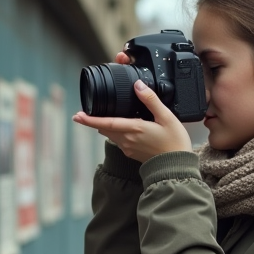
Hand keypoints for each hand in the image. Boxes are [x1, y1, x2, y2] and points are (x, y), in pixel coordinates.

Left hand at [73, 78, 192, 162]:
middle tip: (85, 112)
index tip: (77, 115)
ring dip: (104, 125)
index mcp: (134, 129)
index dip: (90, 119)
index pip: (106, 123)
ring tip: (101, 116)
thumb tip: (138, 86)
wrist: (176, 168)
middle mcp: (127, 139)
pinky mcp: (132, 152)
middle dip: (94, 120)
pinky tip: (122, 126)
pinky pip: (118, 139)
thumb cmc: (174, 142)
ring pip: (110, 134)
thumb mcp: (166, 117)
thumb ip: (150, 100)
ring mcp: (128, 147)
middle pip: (104, 128)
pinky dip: (115, 131)